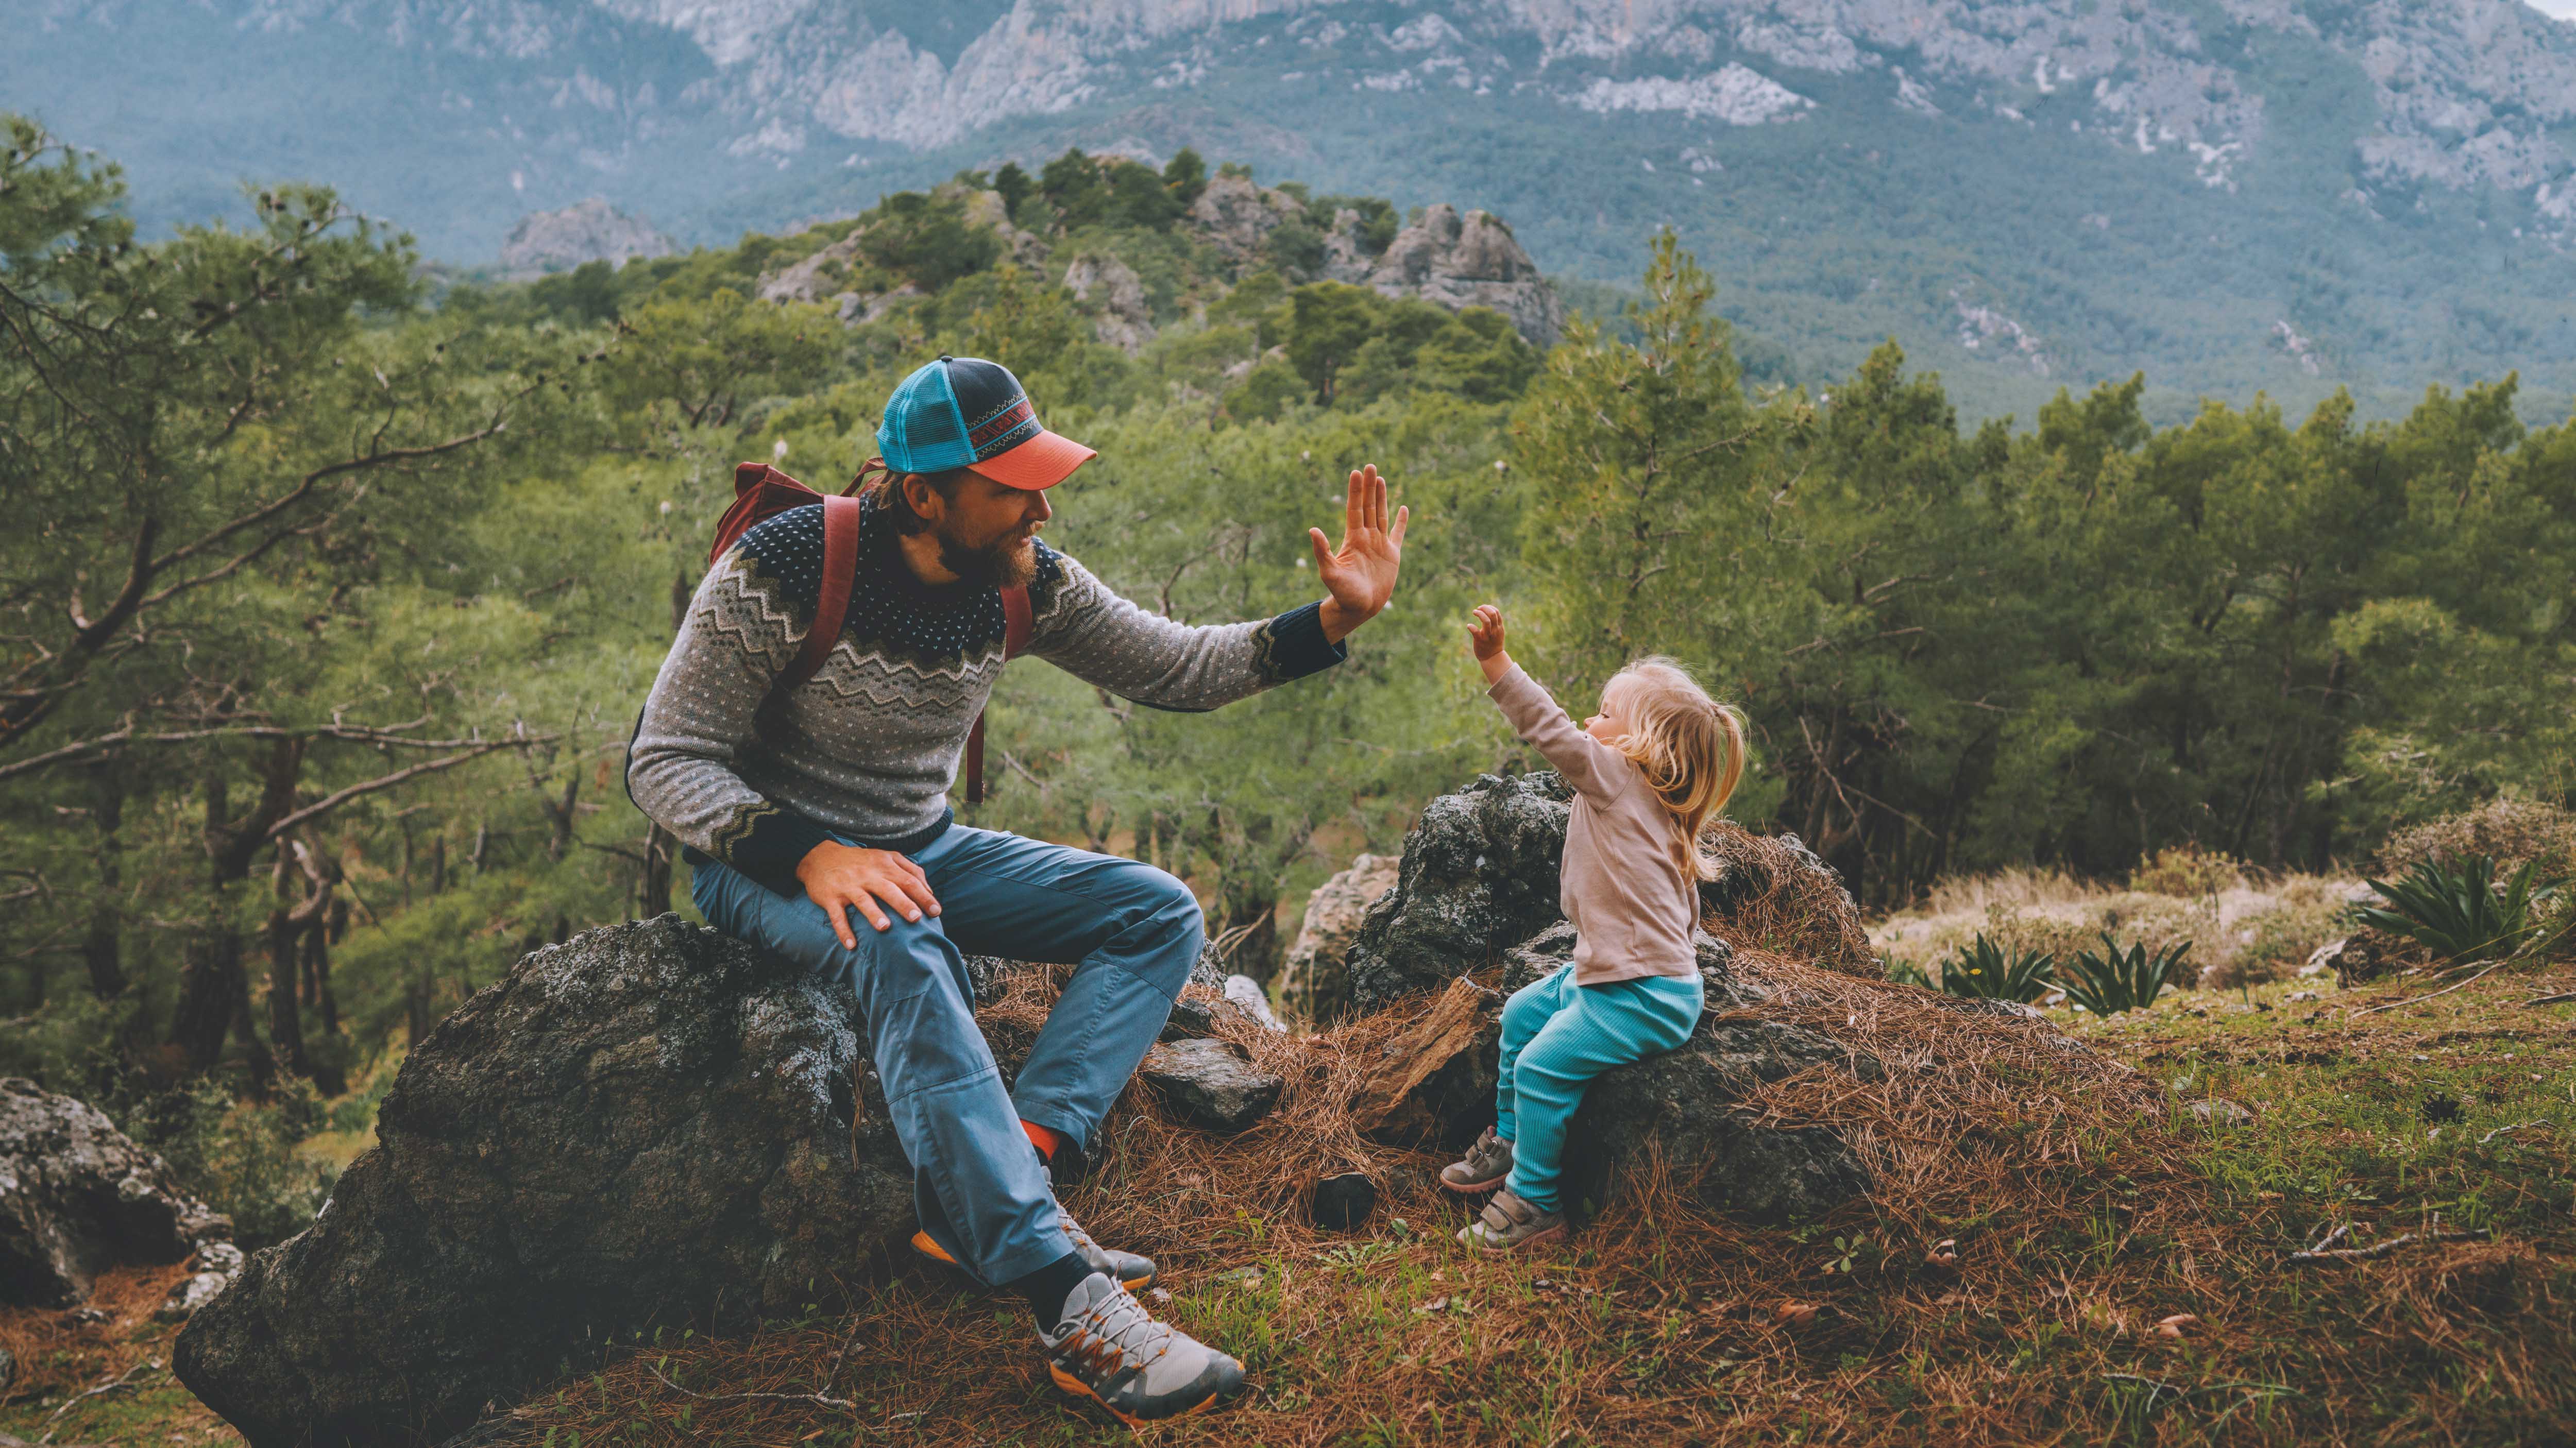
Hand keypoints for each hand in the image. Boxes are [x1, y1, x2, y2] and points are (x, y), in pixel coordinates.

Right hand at [795, 841, 940, 947]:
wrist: (821, 857)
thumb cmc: (861, 862)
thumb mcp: (886, 857)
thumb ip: (910, 869)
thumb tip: (929, 890)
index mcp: (884, 865)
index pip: (909, 880)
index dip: (924, 896)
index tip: (936, 912)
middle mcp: (867, 875)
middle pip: (889, 889)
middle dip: (904, 903)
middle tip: (917, 918)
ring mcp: (848, 886)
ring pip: (863, 900)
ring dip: (874, 914)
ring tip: (885, 927)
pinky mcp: (831, 897)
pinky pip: (837, 915)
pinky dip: (843, 930)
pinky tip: (851, 945)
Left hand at [1312, 463, 1408, 642]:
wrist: (1358, 608)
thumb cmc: (1342, 593)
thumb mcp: (1330, 572)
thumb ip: (1322, 551)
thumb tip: (1312, 529)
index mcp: (1353, 539)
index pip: (1355, 509)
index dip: (1356, 491)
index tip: (1356, 472)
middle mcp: (1366, 538)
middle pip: (1368, 506)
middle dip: (1369, 487)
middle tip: (1369, 466)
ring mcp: (1380, 545)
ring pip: (1381, 514)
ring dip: (1381, 497)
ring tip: (1380, 478)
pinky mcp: (1392, 555)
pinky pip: (1398, 534)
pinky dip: (1401, 522)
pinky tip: (1403, 508)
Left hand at [1466, 604, 1513, 682]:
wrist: (1493, 658)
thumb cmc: (1494, 643)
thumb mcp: (1498, 632)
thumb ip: (1495, 623)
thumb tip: (1489, 611)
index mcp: (1499, 627)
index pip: (1496, 612)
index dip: (1489, 607)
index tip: (1482, 608)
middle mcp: (1494, 630)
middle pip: (1492, 614)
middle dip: (1484, 608)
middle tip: (1478, 609)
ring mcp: (1487, 635)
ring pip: (1486, 621)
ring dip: (1479, 614)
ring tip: (1474, 612)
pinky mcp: (1480, 640)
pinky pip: (1475, 631)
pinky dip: (1471, 626)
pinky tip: (1469, 626)